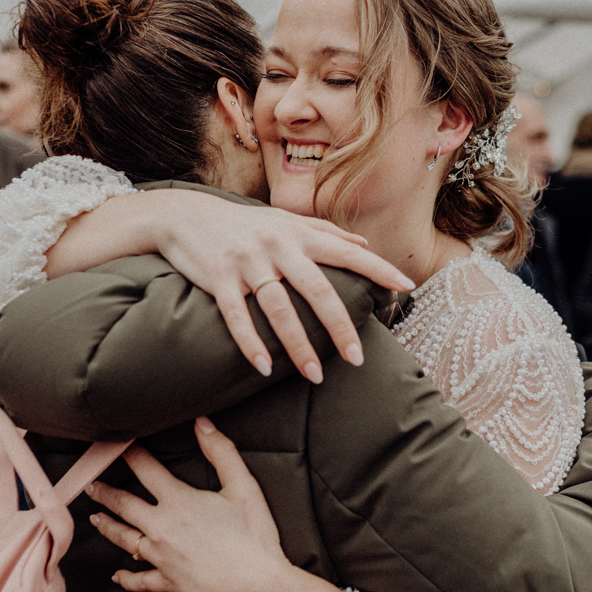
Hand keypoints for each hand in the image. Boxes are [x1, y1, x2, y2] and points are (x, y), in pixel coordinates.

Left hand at [84, 417, 354, 591]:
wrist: (257, 589)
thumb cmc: (254, 537)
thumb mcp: (244, 487)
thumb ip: (221, 452)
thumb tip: (202, 423)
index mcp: (178, 501)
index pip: (146, 469)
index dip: (130, 454)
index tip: (116, 443)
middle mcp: (161, 528)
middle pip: (124, 505)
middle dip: (105, 492)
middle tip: (90, 484)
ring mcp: (161, 557)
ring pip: (124, 539)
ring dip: (107, 527)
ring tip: (95, 517)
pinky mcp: (168, 582)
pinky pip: (140, 580)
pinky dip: (127, 578)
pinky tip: (117, 576)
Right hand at [144, 192, 413, 382]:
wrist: (184, 215)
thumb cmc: (242, 223)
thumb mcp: (284, 221)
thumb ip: (324, 232)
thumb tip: (365, 244)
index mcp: (298, 235)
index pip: (347, 252)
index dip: (378, 268)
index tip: (407, 287)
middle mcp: (277, 247)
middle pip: (317, 290)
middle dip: (339, 327)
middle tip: (356, 359)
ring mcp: (247, 263)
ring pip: (279, 309)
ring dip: (298, 346)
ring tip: (315, 376)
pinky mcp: (218, 278)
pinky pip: (236, 316)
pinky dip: (251, 344)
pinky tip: (264, 369)